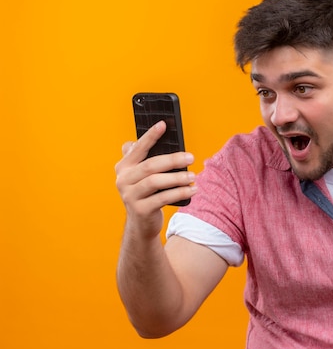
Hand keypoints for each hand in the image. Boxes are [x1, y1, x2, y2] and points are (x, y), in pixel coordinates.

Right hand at [115, 121, 195, 238]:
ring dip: (177, 178)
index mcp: (124, 167)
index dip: (150, 136)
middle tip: (191, 157)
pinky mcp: (140, 210)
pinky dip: (179, 193)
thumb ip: (149, 159)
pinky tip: (192, 189)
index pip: (137, 148)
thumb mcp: (144, 176)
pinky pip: (162, 198)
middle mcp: (123, 179)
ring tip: (193, 176)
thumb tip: (167, 141)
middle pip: (150, 165)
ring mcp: (130, 196)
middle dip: (172, 160)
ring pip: (155, 182)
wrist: (141, 223)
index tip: (163, 124)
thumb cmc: (148, 193)